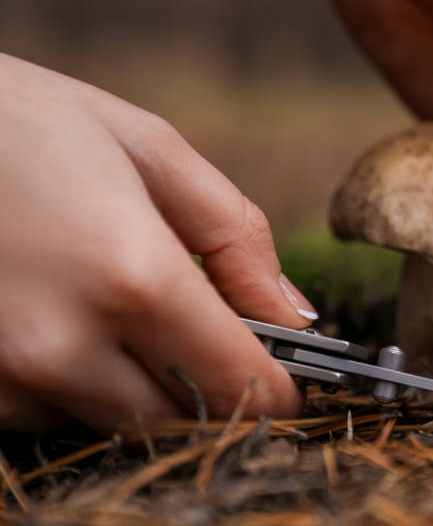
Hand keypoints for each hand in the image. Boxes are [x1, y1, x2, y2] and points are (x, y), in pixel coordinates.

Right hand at [0, 54, 314, 432]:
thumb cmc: (24, 121)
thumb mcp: (148, 149)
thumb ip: (236, 238)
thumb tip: (293, 315)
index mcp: (131, 276)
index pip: (242, 383)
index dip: (279, 386)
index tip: (288, 370)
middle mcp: (64, 345)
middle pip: (184, 416)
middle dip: (215, 383)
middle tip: (210, 326)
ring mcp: (5, 376)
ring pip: (119, 422)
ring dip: (144, 382)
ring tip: (119, 300)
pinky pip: (51, 414)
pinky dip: (78, 381)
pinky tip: (64, 315)